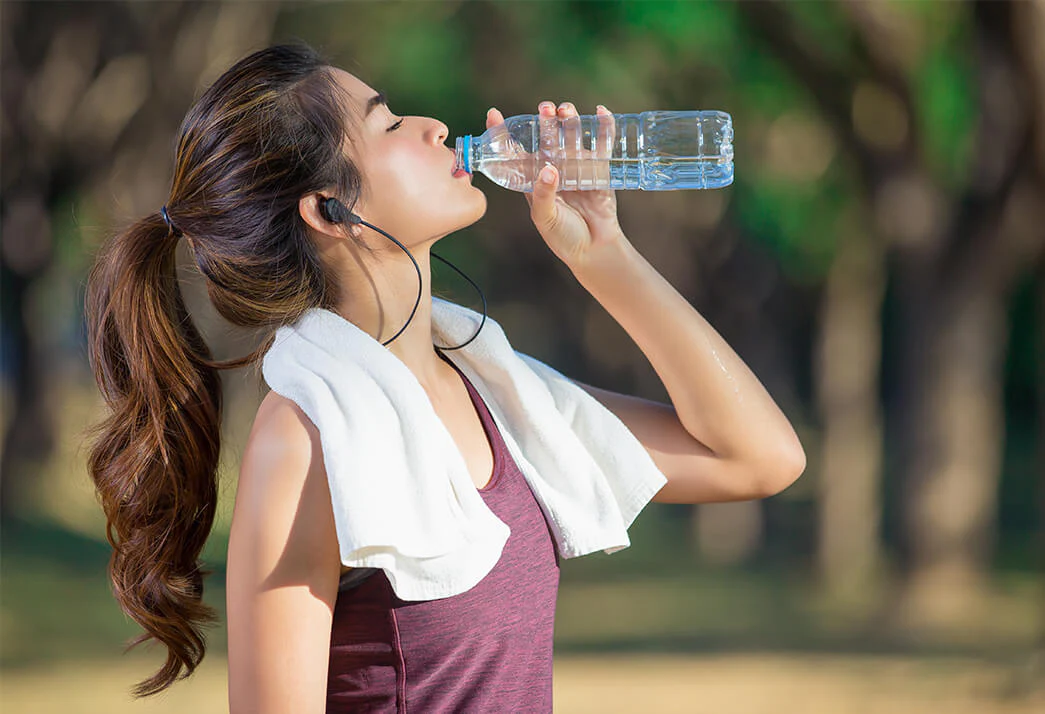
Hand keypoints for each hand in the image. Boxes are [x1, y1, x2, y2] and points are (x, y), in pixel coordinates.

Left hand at [485, 101, 625, 268]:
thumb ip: (543, 195)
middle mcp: (553, 167)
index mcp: (533, 178)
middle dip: (545, 120)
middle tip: (545, 109)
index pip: (514, 151)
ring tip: (566, 110)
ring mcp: (577, 166)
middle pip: (547, 137)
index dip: (503, 133)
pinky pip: (602, 144)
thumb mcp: (545, 218)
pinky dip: (603, 127)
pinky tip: (601, 112)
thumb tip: (549, 169)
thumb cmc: (563, 237)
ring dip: (569, 119)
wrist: (593, 250)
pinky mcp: (599, 169)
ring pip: (572, 135)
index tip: (494, 114)